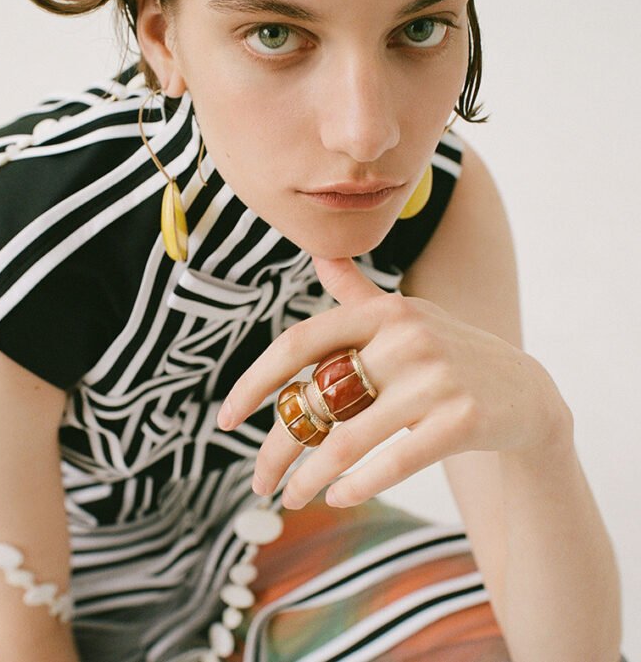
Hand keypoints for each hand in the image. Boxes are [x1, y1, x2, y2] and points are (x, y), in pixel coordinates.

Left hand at [217, 255, 567, 509]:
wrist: (527, 390)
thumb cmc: (447, 352)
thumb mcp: (406, 317)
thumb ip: (358, 292)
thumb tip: (321, 256)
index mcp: (381, 310)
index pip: (300, 343)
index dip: (255, 381)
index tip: (226, 419)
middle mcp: (405, 336)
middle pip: (318, 400)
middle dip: (278, 447)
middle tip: (258, 480)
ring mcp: (436, 377)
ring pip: (349, 438)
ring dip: (310, 476)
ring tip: (290, 498)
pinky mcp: (461, 419)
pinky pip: (393, 460)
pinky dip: (358, 484)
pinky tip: (337, 497)